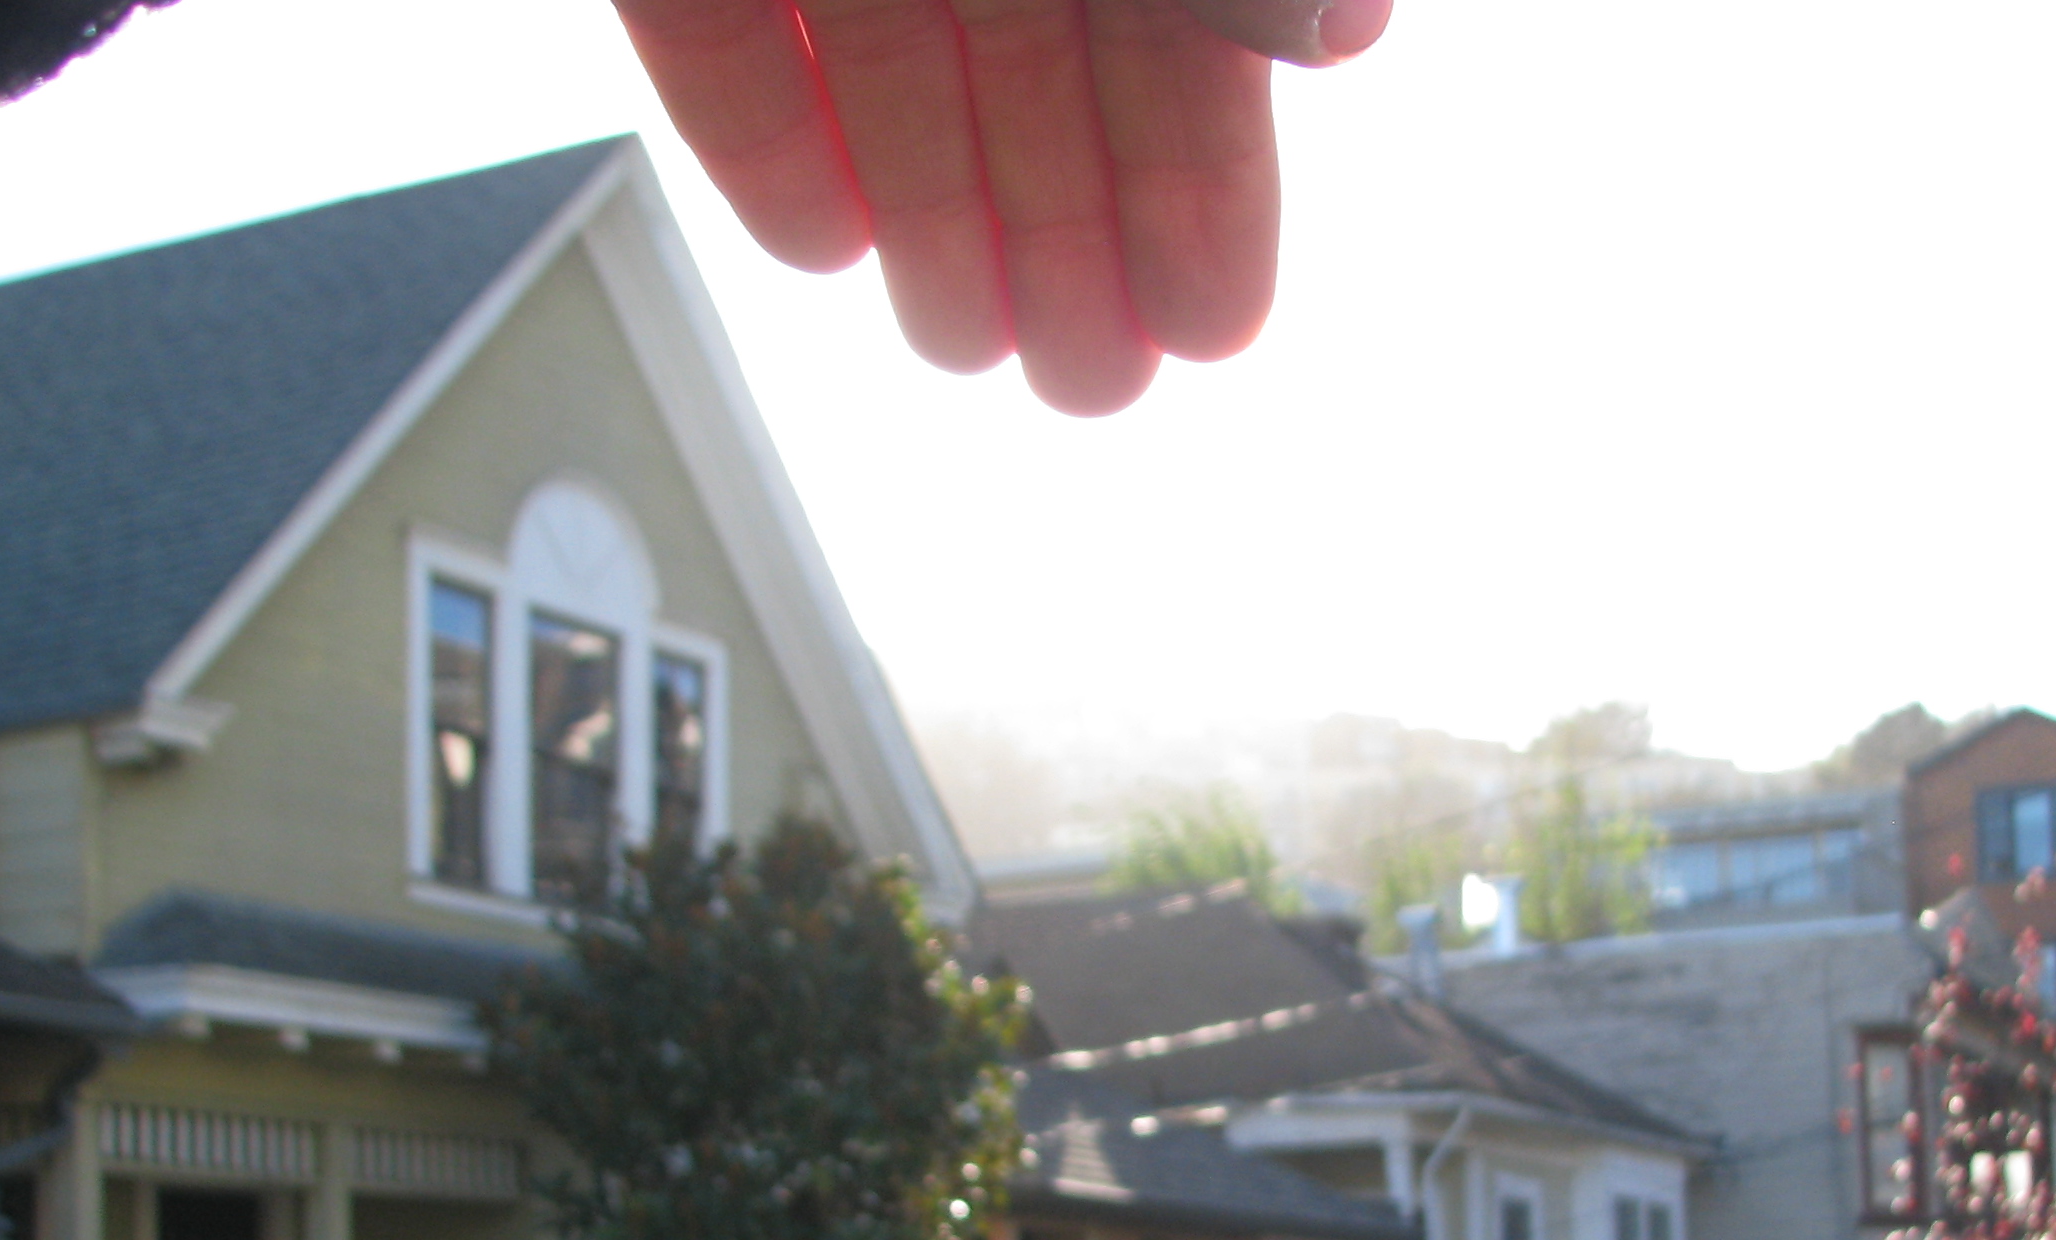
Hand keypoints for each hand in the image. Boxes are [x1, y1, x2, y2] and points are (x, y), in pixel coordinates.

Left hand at [613, 0, 1388, 415]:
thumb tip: (1346, 33)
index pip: (1180, 30)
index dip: (1198, 178)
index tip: (1217, 325)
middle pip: (1032, 64)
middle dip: (1067, 231)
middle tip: (1099, 388)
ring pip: (882, 63)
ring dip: (936, 218)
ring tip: (973, 355)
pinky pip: (709, 28)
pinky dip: (763, 136)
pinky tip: (825, 247)